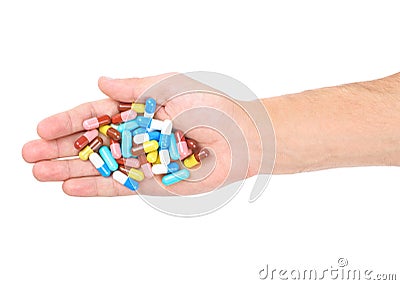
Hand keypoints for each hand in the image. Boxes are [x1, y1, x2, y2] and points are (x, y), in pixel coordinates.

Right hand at [22, 74, 260, 196]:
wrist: (241, 138)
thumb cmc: (210, 107)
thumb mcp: (169, 86)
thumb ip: (133, 88)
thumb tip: (100, 82)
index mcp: (139, 109)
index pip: (96, 115)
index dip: (69, 121)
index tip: (42, 127)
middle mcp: (137, 136)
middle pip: (92, 143)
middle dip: (60, 148)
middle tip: (28, 153)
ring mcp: (142, 160)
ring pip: (100, 166)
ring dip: (69, 169)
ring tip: (39, 172)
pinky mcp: (152, 182)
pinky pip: (120, 186)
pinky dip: (96, 187)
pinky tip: (70, 187)